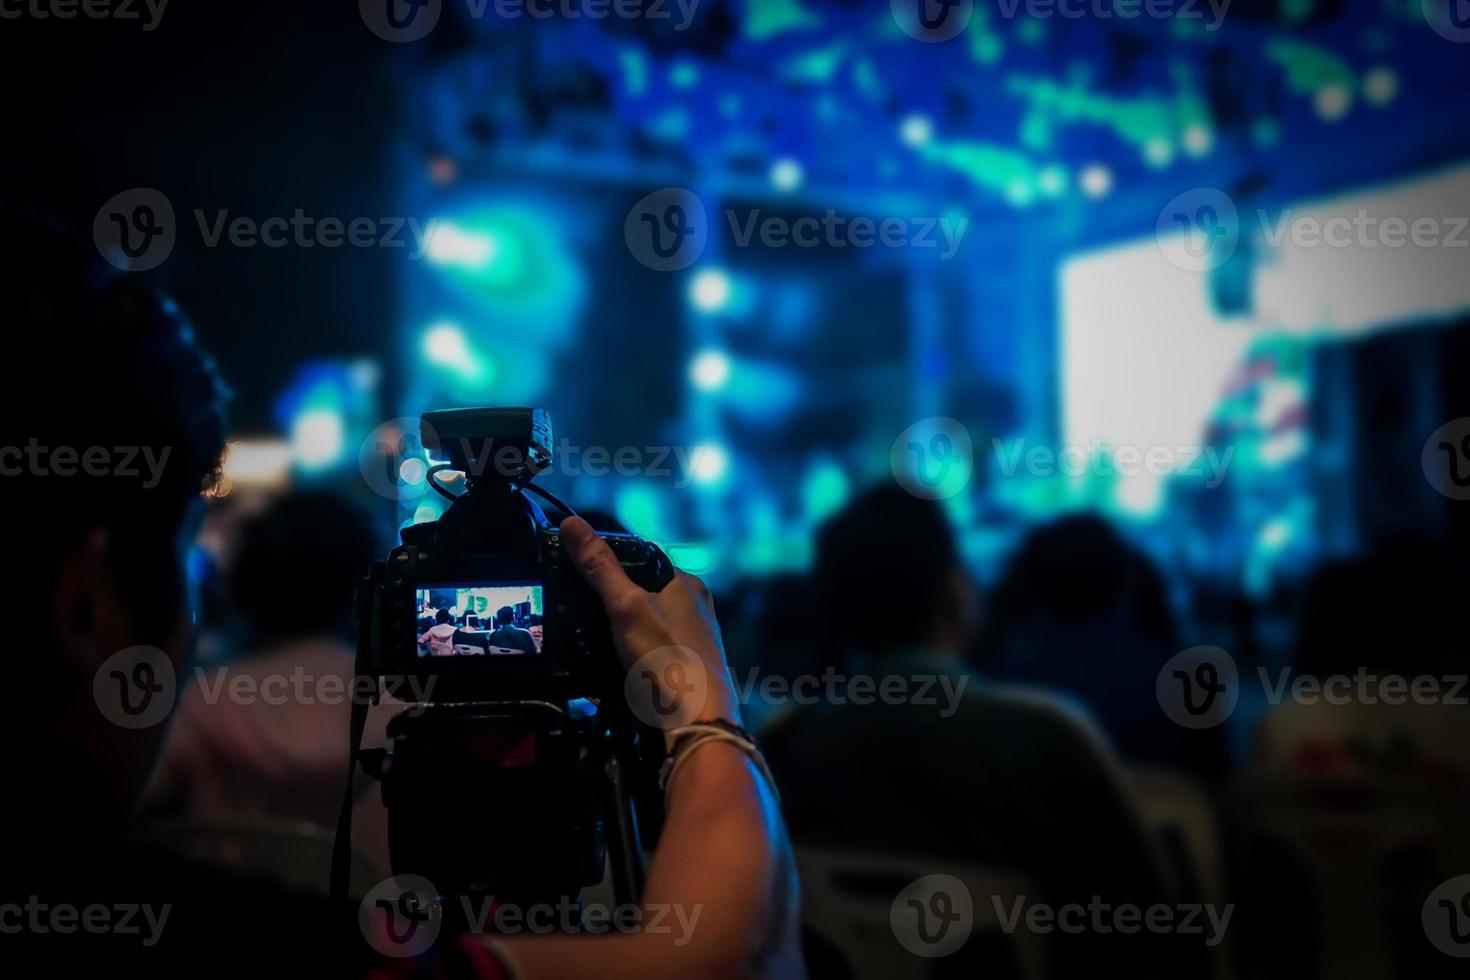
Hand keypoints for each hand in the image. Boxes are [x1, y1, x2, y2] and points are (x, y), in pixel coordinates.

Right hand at [559, 516, 741, 727]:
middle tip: (582, 618)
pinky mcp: (686, 668)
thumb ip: (600, 567)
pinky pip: (649, 654)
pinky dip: (630, 658)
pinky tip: (615, 672)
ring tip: (595, 647)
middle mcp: (695, 608)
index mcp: (686, 584)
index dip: (609, 566)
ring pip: (644, 626)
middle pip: (642, 594)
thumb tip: (573, 524)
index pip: (641, 559)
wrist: (697, 722)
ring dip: (619, 635)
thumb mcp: (626, 607)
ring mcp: (693, 640)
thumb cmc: (668, 660)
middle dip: (611, 606)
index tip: (579, 579)